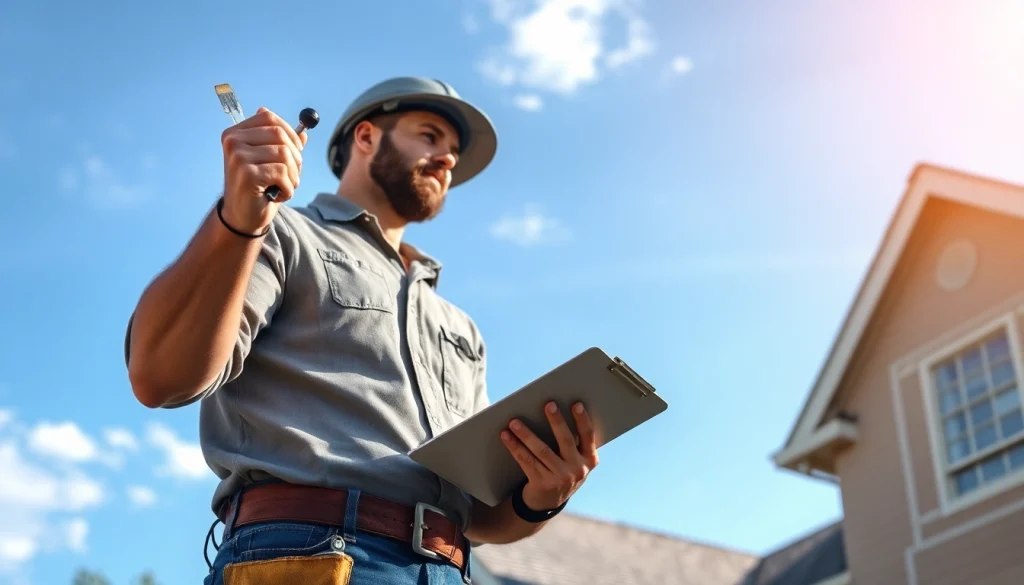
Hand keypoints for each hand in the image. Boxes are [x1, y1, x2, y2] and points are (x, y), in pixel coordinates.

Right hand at [220, 107, 307, 233]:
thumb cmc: (258, 188)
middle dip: (295, 157)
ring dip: (293, 175)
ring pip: (284, 154)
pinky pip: (283, 173)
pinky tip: (278, 196)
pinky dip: (288, 188)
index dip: (290, 133)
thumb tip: (304, 131)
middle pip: (280, 134)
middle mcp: (233, 141)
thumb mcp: (271, 163)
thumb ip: (284, 146)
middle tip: (291, 175)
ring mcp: (238, 157)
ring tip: (283, 187)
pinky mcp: (247, 174)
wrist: (242, 218)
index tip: (296, 151)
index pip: (268, 117)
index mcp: (235, 133)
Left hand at [501, 401, 598, 511]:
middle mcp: (578, 470)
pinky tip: (506, 436)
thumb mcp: (574, 461)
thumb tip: (552, 411)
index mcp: (590, 460)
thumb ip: (572, 442)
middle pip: (565, 441)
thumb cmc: (561, 470)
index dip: (583, 420)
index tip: (576, 404)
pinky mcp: (542, 484)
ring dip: (526, 434)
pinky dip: (514, 447)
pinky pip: (526, 461)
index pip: (588, 436)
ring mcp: (560, 479)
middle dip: (556, 421)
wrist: (548, 502)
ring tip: (514, 422)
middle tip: (548, 405)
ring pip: (541, 451)